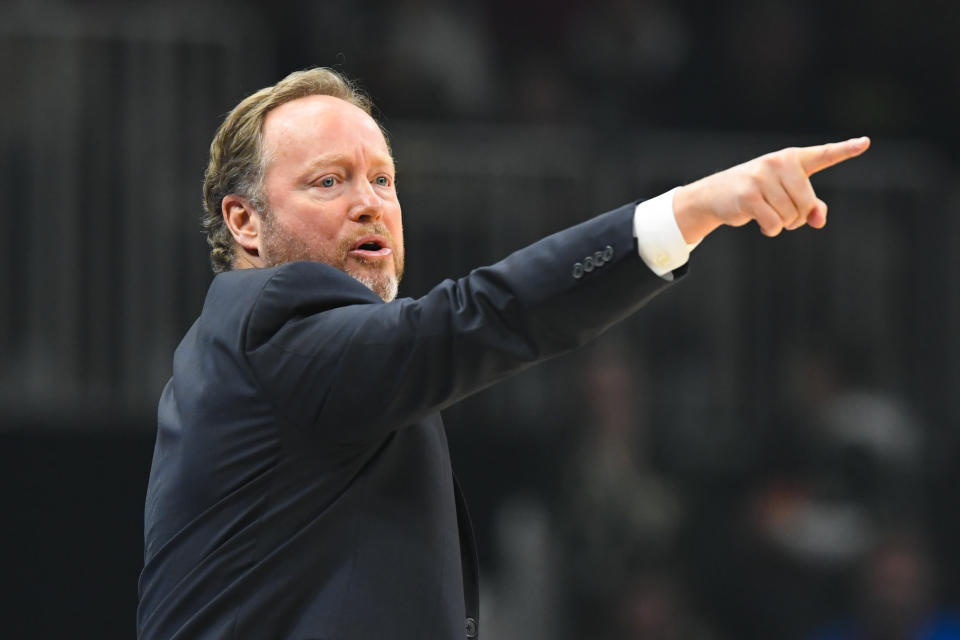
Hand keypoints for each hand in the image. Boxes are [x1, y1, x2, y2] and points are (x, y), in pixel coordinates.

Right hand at [673, 137, 870, 243]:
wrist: (715, 195)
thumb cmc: (757, 194)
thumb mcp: (786, 196)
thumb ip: (811, 206)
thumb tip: (818, 220)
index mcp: (792, 159)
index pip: (824, 154)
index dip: (846, 150)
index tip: (865, 143)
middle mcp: (779, 163)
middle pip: (807, 204)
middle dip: (797, 217)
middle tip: (782, 214)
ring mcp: (762, 177)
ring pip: (790, 216)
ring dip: (782, 225)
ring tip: (767, 215)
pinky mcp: (749, 195)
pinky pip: (774, 224)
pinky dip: (771, 230)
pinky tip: (761, 224)